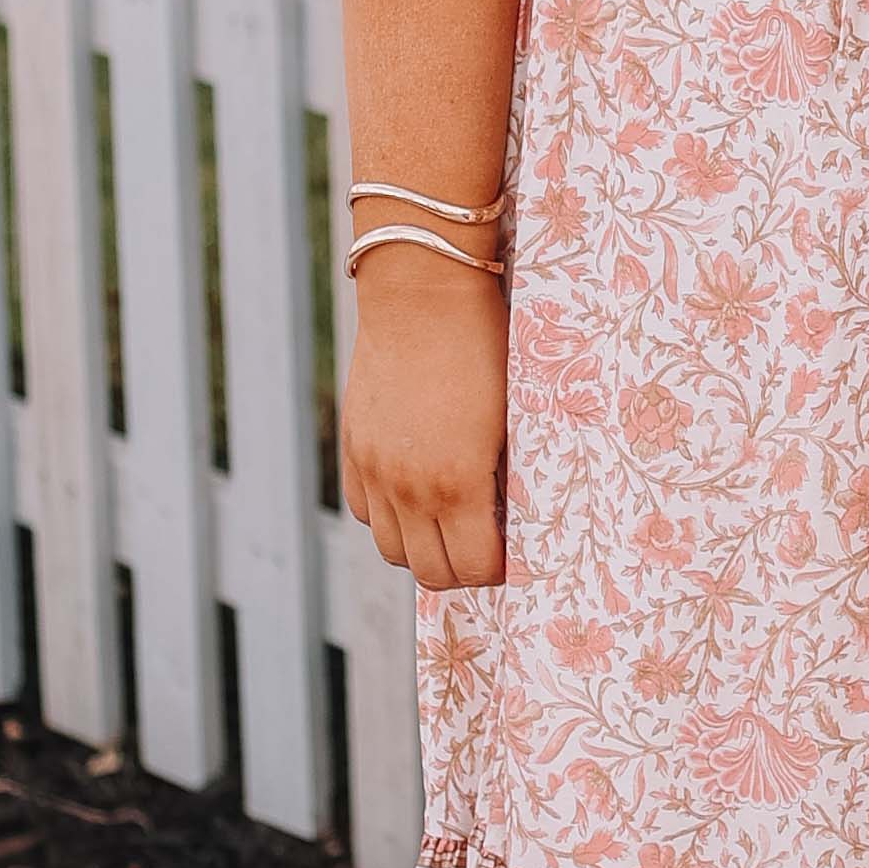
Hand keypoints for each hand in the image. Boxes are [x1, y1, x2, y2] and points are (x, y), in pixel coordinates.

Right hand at [340, 250, 508, 591]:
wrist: (421, 295)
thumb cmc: (485, 347)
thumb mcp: (513, 418)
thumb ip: (508, 477)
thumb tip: (513, 519)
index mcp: (458, 483)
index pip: (475, 569)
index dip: (499, 571)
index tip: (514, 554)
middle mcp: (409, 487)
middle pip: (430, 572)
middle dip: (463, 569)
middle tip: (485, 546)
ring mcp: (375, 470)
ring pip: (393, 550)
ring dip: (423, 547)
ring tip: (451, 523)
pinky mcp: (354, 447)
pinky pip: (365, 511)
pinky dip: (390, 516)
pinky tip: (416, 493)